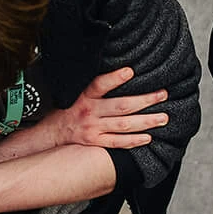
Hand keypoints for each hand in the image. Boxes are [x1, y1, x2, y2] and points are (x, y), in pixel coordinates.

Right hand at [50, 68, 170, 150]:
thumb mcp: (74, 92)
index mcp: (84, 96)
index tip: (130, 71)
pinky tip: (148, 137)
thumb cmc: (66, 110)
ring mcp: (93, 128)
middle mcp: (89, 112)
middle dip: (145, 100)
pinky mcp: (95, 142)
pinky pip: (117, 142)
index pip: (99, 84)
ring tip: (163, 118)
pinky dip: (133, 140)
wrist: (49, 133)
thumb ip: (93, 87)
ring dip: (146, 121)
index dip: (115, 78)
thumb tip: (119, 73)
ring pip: (124, 124)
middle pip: (121, 105)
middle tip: (163, 95)